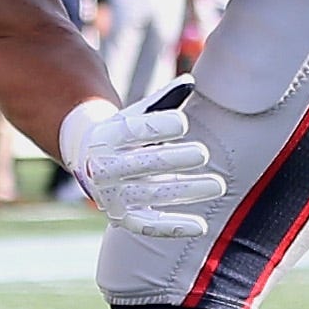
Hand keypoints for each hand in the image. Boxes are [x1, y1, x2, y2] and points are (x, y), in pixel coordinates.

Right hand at [59, 83, 226, 240]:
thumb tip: (190, 82)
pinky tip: (202, 225)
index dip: (157, 127)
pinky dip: (174, 226)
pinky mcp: (122, 218)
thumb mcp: (137, 113)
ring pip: (151, 194)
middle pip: (142, 164)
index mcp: (107, 137)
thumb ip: (163, 100)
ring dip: (185, 191)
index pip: (132, 132)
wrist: (89, 160)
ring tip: (218, 185)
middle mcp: (105, 168)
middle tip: (204, 153)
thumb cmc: (124, 132)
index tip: (183, 123)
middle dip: (174, 159)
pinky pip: (149, 225)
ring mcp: (112, 195)